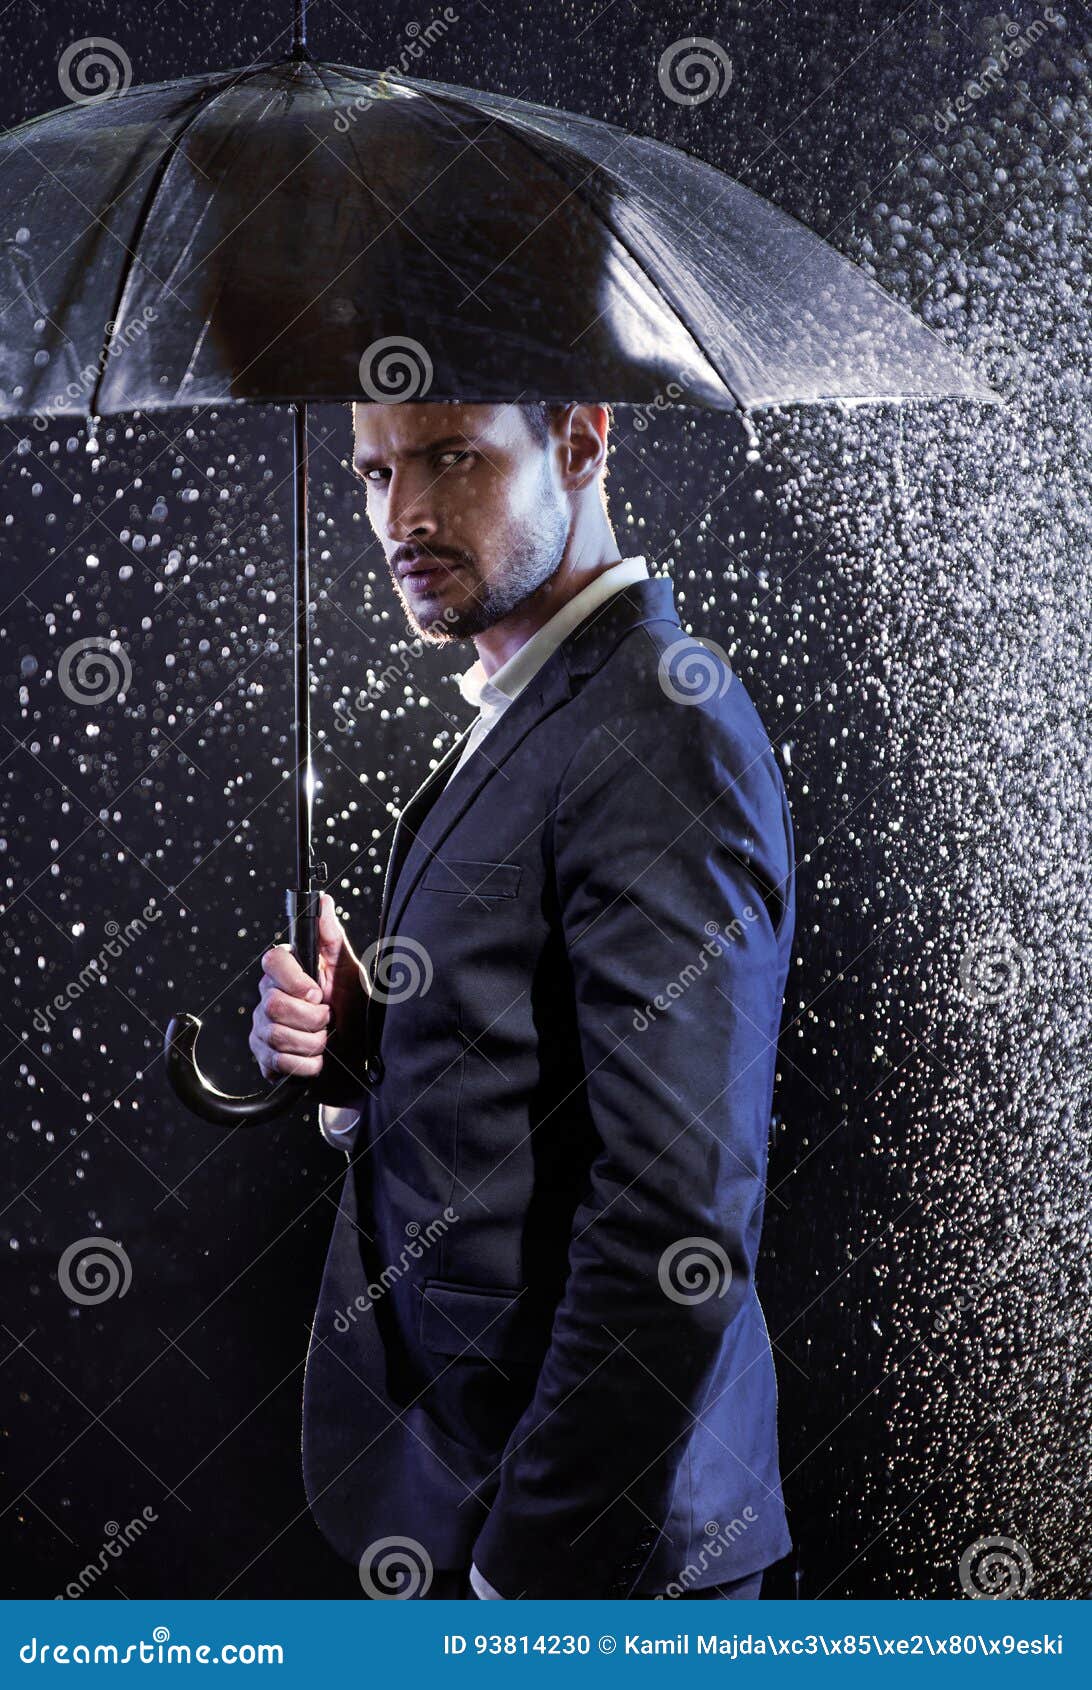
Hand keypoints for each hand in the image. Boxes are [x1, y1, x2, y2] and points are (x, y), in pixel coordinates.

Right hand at [249, 892, 364, 1082]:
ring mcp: (262, 1030)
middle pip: (273, 1004)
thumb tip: (324, 900)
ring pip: (276, 1035)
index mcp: (286, 973)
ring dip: (312, 1043)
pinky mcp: (264, 1060)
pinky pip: (277, 1063)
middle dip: (311, 1018)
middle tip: (329, 1019)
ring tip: (325, 1040)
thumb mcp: (349, 973)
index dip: (295, 980)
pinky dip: (306, 1065)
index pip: (272, 961)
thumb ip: (332, 939)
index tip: (319, 993)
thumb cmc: (354, 1012)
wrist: (359, 1058)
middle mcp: (267, 998)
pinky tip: (317, 1060)